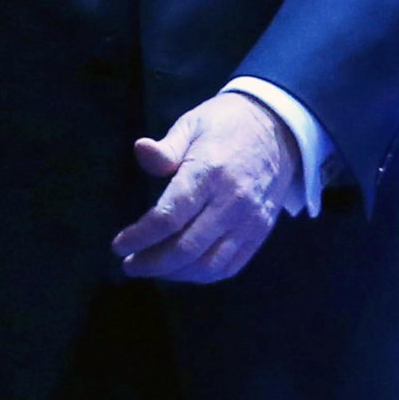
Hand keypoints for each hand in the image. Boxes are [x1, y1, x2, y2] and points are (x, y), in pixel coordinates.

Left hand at [110, 91, 301, 282]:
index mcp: (209, 172)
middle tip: (129, 264)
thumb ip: (167, 147)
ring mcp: (249, 221)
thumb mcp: (192, 124)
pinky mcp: (260, 232)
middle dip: (152, 263)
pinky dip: (202, 275)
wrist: (279, 128)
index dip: (140, 236)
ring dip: (175, 274)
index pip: (169, 216)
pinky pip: (230, 266)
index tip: (119, 245)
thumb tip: (140, 150)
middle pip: (186, 248)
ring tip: (152, 269)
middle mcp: (232, 202)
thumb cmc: (226, 124)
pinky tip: (181, 270)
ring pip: (208, 265)